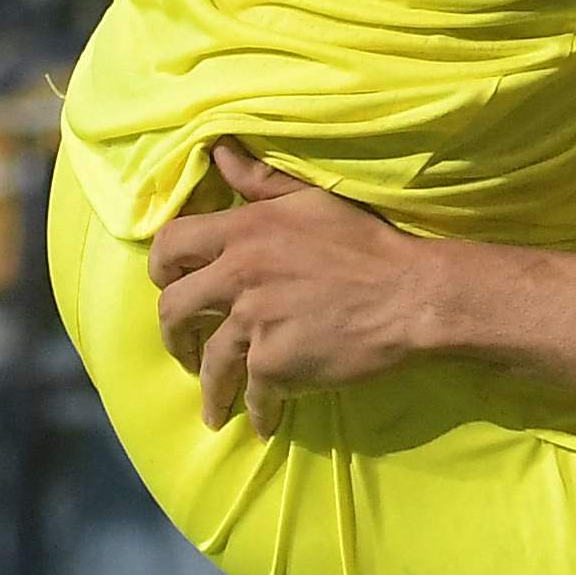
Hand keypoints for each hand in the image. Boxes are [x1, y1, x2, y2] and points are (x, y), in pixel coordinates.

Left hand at [147, 142, 448, 434]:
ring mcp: (255, 322)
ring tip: (217, 407)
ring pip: (211, 363)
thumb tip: (218, 150)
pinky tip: (263, 423)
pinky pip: (254, 395)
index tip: (172, 288)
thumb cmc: (368, 243)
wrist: (413, 294)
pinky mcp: (276, 364)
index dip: (162, 271)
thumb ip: (260, 180)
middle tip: (187, 352)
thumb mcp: (311, 199)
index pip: (170, 246)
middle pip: (173, 309)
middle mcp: (239, 274)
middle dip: (174, 336)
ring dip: (211, 390)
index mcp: (244, 230)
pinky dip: (258, 413)